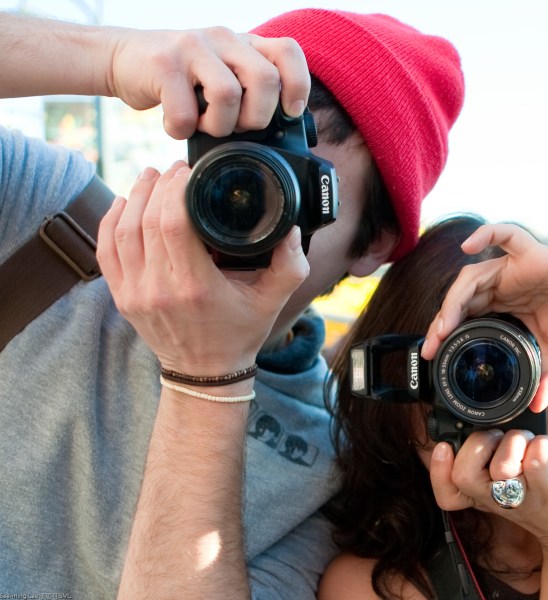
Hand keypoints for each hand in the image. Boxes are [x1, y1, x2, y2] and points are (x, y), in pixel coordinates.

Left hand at [96, 162, 309, 374]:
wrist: (206, 373)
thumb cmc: (239, 334)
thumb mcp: (274, 300)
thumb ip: (290, 264)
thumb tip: (293, 226)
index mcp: (195, 286)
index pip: (173, 222)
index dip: (177, 187)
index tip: (191, 171)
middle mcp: (158, 288)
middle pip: (146, 218)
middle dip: (158, 185)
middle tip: (176, 169)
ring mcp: (134, 293)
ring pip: (121, 229)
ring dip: (134, 196)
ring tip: (152, 176)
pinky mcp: (121, 296)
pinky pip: (105, 250)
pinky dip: (111, 220)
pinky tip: (125, 202)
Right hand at [108, 27, 309, 137]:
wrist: (122, 58)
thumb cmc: (181, 79)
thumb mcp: (221, 76)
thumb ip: (249, 92)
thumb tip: (281, 133)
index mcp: (244, 43)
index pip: (288, 52)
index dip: (297, 86)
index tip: (288, 113)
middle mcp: (223, 38)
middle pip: (265, 80)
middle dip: (257, 118)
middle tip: (238, 126)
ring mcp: (193, 46)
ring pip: (228, 95)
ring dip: (219, 126)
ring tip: (204, 125)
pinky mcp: (164, 63)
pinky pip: (185, 112)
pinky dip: (181, 130)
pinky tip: (176, 125)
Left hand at [422, 224, 547, 410]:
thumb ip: (547, 379)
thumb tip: (539, 406)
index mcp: (504, 306)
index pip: (465, 317)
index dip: (447, 334)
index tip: (435, 357)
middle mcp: (503, 285)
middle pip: (461, 299)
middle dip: (442, 322)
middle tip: (432, 348)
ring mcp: (515, 268)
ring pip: (473, 276)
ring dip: (454, 300)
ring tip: (444, 325)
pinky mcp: (534, 254)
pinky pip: (507, 236)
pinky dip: (486, 234)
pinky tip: (469, 246)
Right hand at [429, 430, 547, 551]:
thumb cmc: (533, 492)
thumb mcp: (500, 482)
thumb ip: (483, 461)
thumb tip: (470, 424)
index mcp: (480, 495)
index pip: (446, 494)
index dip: (437, 471)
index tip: (443, 447)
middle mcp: (495, 499)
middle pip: (464, 476)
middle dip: (479, 443)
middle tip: (499, 438)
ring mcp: (520, 496)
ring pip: (502, 466)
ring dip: (516, 439)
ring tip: (528, 440)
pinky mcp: (547, 490)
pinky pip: (535, 465)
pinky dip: (540, 446)